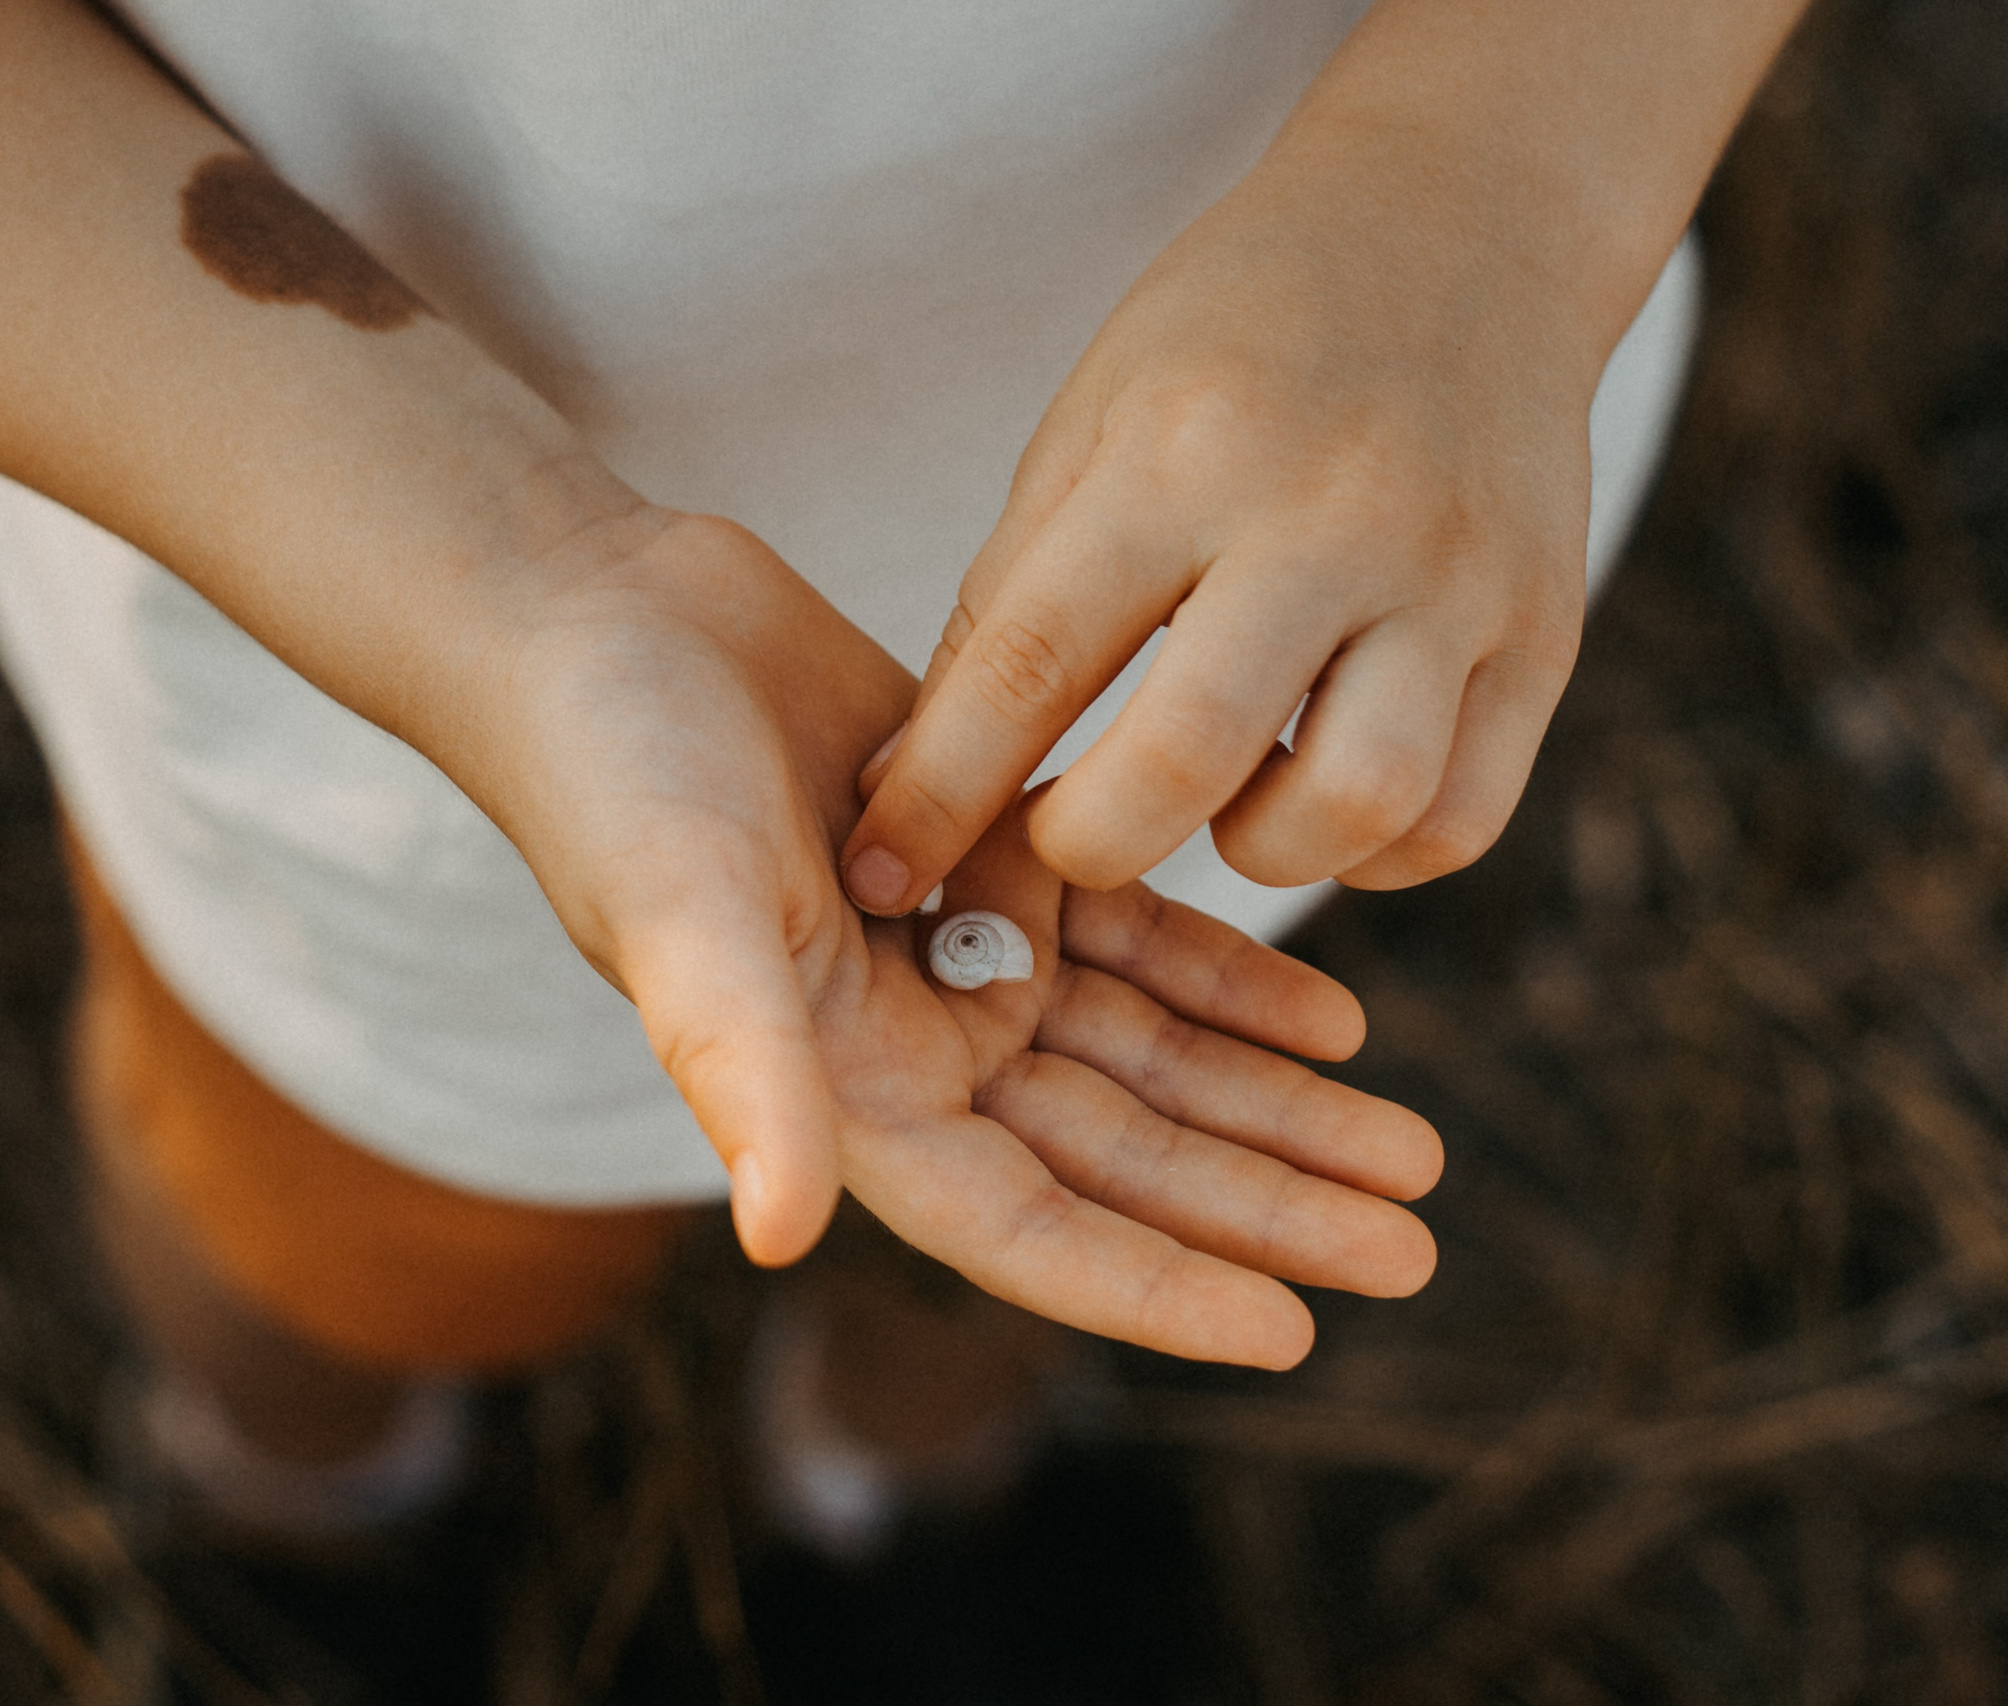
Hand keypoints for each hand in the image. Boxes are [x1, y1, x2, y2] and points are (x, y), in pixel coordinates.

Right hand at [472, 510, 1439, 1365]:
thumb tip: (780, 1234)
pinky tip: (1333, 1017)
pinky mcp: (990, 851)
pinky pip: (1135, 936)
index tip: (1294, 1329)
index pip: (1026, 1223)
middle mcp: (911, 1041)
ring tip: (1407, 1148)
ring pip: (1149, 1051)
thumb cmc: (612, 774)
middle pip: (1121, 1152)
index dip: (1155, 1283)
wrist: (595, 612)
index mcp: (844, 1089)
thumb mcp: (682, 917)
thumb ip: (742, 1070)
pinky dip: (1228, 976)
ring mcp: (956, 949)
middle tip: (1413, 1245)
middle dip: (1262, 1202)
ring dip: (1272, 1100)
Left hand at [843, 146, 1604, 911]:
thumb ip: (1011, 605)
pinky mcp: (1544, 631)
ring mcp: (1456, 576)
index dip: (940, 793)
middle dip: (1092, 844)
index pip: (1033, 662)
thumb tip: (908, 789)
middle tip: (1066, 835)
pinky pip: (1456, 817)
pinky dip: (1371, 850)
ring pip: (1356, 807)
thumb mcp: (1093, 425)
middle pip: (1192, 759)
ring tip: (1215, 799)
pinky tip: (1315, 795)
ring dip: (1255, 850)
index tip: (881, 872)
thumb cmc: (1236, 344)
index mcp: (1182, 451)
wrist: (1464, 229)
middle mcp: (1330, 513)